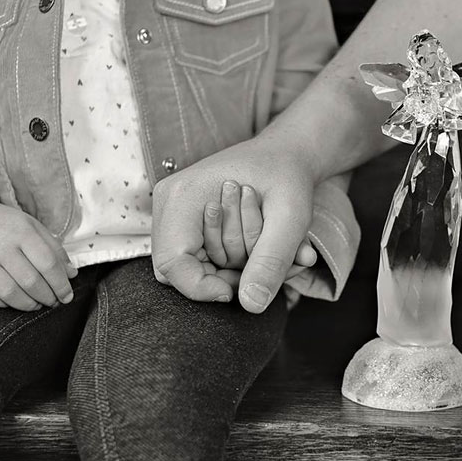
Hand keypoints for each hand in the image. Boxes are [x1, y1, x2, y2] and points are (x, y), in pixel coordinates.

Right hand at [0, 199, 76, 310]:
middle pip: (30, 281)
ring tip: (37, 304)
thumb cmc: (8, 225)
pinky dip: (4, 303)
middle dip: (47, 297)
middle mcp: (2, 247)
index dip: (60, 284)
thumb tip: (71, 274)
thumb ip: (55, 249)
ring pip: (9, 292)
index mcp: (23, 233)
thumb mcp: (34, 227)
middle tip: (54, 302)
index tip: (67, 296)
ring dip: (28, 304)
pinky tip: (15, 301)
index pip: (48, 264)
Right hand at [152, 137, 316, 312]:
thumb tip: (251, 305)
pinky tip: (259, 251)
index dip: (201, 288)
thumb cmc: (288, 175)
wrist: (287, 154)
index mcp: (183, 196)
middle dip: (220, 279)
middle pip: (177, 269)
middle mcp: (170, 204)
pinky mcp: (187, 222)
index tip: (234, 293)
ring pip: (190, 266)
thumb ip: (271, 259)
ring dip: (230, 271)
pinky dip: (230, 263)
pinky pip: (199, 257)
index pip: (172, 264)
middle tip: (258, 271)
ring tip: (265, 255)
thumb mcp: (290, 216)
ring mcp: (176, 213)